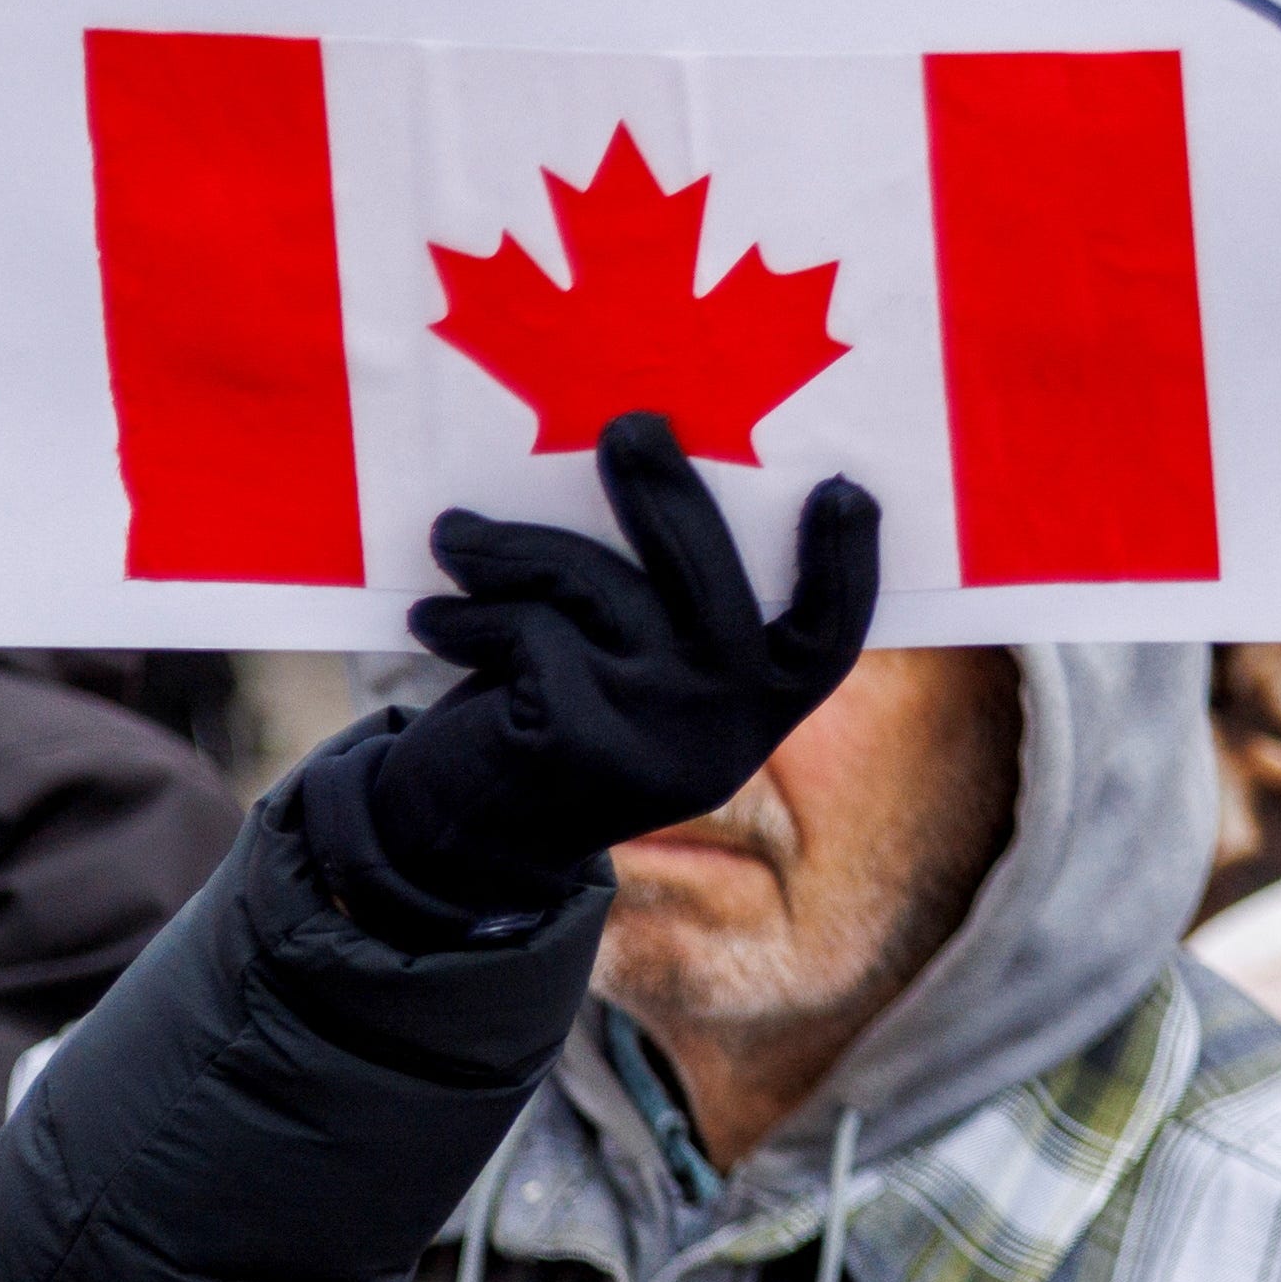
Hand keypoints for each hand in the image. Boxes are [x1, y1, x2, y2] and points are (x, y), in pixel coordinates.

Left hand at [367, 413, 877, 913]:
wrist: (470, 852)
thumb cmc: (556, 727)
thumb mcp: (627, 682)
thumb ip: (655, 614)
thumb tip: (633, 479)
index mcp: (756, 708)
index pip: (827, 637)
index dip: (845, 565)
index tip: (841, 488)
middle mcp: (725, 724)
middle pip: (709, 574)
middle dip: (665, 488)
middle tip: (628, 429)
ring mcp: (659, 731)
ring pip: (594, 584)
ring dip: (510, 548)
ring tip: (456, 536)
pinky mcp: (582, 734)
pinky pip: (527, 626)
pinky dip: (469, 616)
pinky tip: (435, 621)